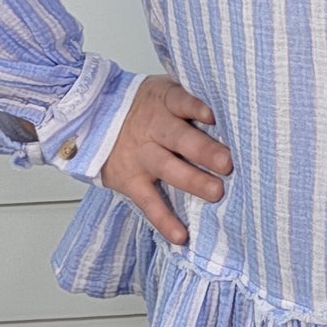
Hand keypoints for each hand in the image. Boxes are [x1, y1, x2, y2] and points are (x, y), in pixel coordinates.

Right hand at [98, 74, 232, 245]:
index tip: (213, 115)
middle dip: (203, 150)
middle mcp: (153, 128)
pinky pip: (149, 202)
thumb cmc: (144, 106)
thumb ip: (190, 99)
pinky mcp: (130, 181)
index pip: (180, 101)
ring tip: (216, 192)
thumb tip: (232, 106)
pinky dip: (164, 220)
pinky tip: (181, 235)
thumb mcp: (163, 91)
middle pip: (179, 138)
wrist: (93, 116)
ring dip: (192, 181)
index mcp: (164, 102)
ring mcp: (142, 156)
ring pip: (168, 168)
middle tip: (227, 162)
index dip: (195, 107)